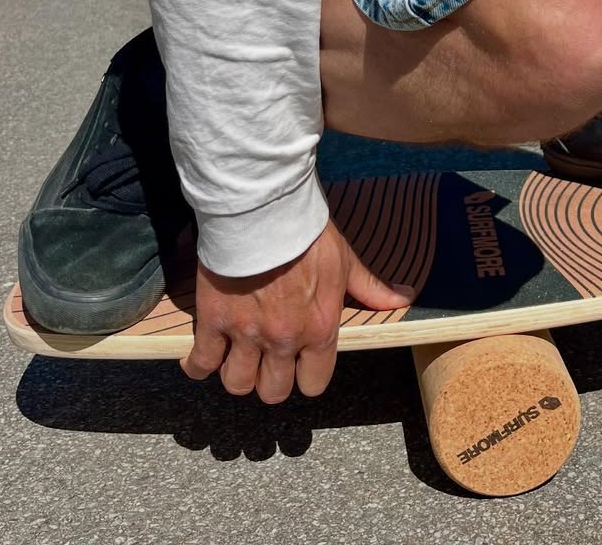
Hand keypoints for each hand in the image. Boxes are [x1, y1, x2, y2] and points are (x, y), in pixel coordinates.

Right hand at [181, 219, 414, 401]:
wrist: (265, 210)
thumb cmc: (308, 233)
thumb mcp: (345, 260)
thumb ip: (370, 288)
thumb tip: (403, 298)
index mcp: (320, 329)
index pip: (313, 384)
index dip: (305, 377)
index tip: (298, 365)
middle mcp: (284, 340)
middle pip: (273, 392)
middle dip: (270, 382)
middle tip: (266, 363)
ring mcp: (246, 334)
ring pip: (238, 384)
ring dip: (237, 375)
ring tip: (237, 359)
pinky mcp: (214, 321)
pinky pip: (202, 363)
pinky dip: (198, 365)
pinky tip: (202, 358)